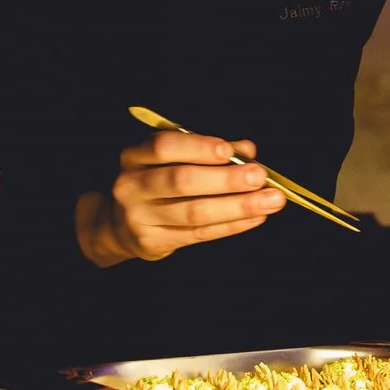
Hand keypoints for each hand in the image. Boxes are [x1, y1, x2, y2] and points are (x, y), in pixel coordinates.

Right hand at [76, 130, 285, 266]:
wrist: (119, 225)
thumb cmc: (156, 182)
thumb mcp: (172, 160)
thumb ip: (208, 151)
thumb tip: (247, 150)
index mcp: (134, 156)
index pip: (163, 147)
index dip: (198, 147)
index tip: (229, 151)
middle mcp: (131, 186)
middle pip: (181, 181)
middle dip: (226, 179)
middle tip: (260, 176)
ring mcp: (139, 217)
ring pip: (195, 212)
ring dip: (238, 206)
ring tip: (271, 200)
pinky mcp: (153, 242)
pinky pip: (200, 233)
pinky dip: (232, 225)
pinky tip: (256, 217)